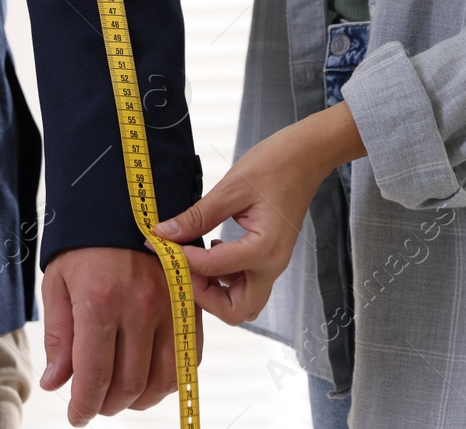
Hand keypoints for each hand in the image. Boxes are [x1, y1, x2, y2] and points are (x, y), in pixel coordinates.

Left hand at [40, 245, 194, 425]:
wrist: (123, 202)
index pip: (95, 376)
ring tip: (118, 395)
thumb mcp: (58, 284)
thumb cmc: (83, 244)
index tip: (77, 416)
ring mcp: (171, 307)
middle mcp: (141, 307)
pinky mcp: (191, 306)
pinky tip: (147, 378)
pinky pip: (188, 360)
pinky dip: (168, 380)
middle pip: (130, 385)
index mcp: (101, 302)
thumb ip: (59, 337)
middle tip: (93, 404)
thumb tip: (55, 382)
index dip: (83, 406)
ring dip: (139, 400)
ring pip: (163, 380)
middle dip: (107, 405)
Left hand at [154, 103, 366, 324]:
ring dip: (214, 290)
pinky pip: (245, 283)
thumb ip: (196, 216)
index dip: (181, 259)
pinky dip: (223, 278)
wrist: (307, 156)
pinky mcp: (269, 258)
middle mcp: (272, 266)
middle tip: (181, 265)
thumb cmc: (275, 165)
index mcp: (264, 249)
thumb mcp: (230, 189)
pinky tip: (210, 248)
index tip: (158, 245)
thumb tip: (164, 233)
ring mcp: (273, 264)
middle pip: (235, 309)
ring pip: (241, 301)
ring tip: (193, 257)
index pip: (213, 268)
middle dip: (203, 295)